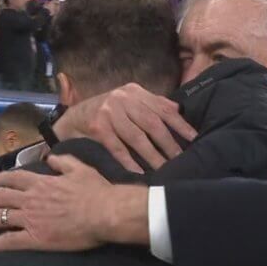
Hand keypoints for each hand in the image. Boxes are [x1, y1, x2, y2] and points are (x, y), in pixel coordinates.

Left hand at [0, 154, 131, 252]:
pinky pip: (6, 241)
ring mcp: (30, 219)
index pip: (15, 179)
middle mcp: (30, 199)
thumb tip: (50, 158)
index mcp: (42, 182)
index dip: (2, 179)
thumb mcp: (80, 168)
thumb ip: (62, 161)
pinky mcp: (34, 238)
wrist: (104, 212)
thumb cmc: (96, 190)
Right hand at [52, 83, 196, 172]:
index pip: (163, 108)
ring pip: (137, 137)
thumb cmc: (107, 112)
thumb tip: (178, 110)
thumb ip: (152, 104)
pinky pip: (118, 148)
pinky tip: (140, 173)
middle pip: (152, 123)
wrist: (72, 118)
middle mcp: (122, 99)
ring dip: (152, 156)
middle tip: (180, 159)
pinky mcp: (98, 127)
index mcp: (134, 92)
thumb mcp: (129, 101)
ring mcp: (109, 112)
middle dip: (169, 143)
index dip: (180, 124)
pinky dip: (129, 161)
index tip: (194, 138)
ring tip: (164, 169)